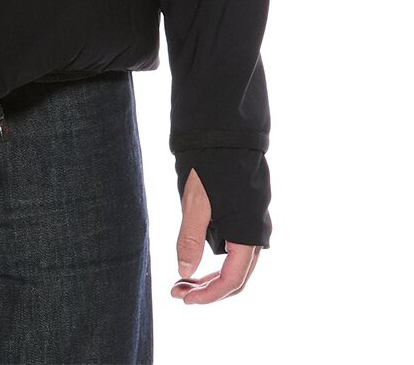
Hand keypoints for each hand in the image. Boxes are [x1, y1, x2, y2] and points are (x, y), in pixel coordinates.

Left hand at [171, 166, 261, 303]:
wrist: (226, 134)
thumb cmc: (211, 166)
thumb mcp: (195, 203)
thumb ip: (191, 239)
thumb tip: (184, 273)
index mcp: (247, 235)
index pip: (232, 280)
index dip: (208, 294)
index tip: (185, 299)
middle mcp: (255, 234)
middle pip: (235, 276)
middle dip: (207, 288)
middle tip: (178, 292)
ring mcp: (252, 225)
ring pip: (235, 262)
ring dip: (210, 274)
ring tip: (183, 278)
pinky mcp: (246, 215)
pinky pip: (234, 247)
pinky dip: (215, 257)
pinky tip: (197, 255)